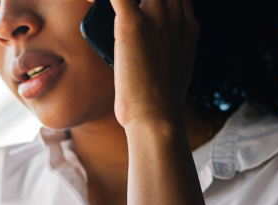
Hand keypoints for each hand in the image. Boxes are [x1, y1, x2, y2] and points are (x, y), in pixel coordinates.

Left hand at [99, 0, 198, 127]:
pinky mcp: (133, 25)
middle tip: (117, 7)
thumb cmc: (156, 105)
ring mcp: (157, 20)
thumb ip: (162, 51)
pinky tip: (89, 0)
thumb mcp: (170, 71)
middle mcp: (175, 18)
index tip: (138, 6)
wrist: (157, 120)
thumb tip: (144, 49)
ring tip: (96, 3)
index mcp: (187, 28)